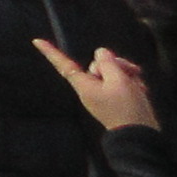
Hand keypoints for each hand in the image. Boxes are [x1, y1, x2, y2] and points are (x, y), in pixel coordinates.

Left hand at [34, 38, 161, 130]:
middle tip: (131, 72)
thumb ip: (108, 63)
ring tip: (137, 84)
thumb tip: (100, 52)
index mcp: (84, 85)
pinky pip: (121, 83)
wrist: (140, 135)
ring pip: (113, 72)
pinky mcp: (115, 98)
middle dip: (116, 64)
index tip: (35, 41)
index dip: (51, 52)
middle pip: (98, 65)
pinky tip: (140, 89)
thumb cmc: (127, 109)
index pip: (64, 65)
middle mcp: (90, 88)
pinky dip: (131, 83)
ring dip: (127, 74)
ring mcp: (103, 93)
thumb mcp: (119, 81)